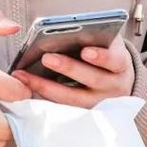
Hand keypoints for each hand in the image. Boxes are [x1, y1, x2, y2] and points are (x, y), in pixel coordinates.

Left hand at [12, 35, 134, 108]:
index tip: (86, 51)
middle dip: (69, 68)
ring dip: (48, 86)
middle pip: (92, 79)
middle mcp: (113, 87)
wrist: (118, 82)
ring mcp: (99, 104)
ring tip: (26, 75)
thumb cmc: (107, 55)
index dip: (102, 57)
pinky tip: (26, 87)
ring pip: (73, 98)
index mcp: (121, 65)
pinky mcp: (83, 115)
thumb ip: (94, 37)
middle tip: (47, 58)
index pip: (115, 61)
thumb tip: (67, 31)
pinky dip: (44, 97)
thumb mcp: (108, 44)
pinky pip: (62, 108)